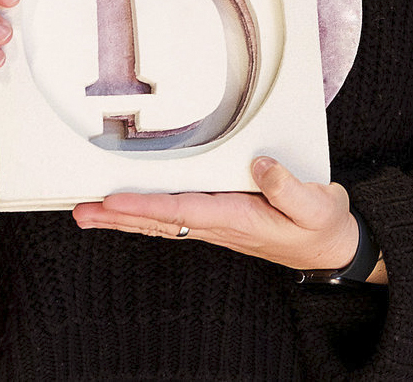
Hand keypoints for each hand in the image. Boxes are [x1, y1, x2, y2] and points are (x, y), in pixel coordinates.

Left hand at [73, 156, 365, 272]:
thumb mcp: (317, 206)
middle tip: (82, 212)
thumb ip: (288, 187)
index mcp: (238, 219)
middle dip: (119, 216)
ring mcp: (216, 224)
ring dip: (123, 218)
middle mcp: (219, 224)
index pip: (182, 211)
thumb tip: (258, 165)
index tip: (114, 200)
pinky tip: (127, 213)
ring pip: (160, 222)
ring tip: (89, 214)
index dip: (145, 205)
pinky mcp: (218, 219)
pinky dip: (144, 214)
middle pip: (159, 221)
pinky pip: (173, 218)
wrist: (331, 247)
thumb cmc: (321, 226)